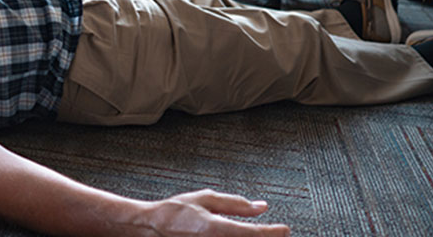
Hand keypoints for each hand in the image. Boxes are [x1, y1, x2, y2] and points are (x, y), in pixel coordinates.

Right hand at [135, 189, 290, 235]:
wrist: (148, 229)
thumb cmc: (173, 213)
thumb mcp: (205, 199)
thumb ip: (235, 204)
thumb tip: (260, 206)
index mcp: (217, 229)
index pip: (256, 234)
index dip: (275, 233)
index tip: (284, 230)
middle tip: (274, 235)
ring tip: (255, 235)